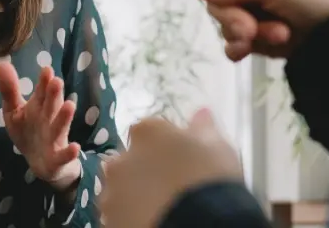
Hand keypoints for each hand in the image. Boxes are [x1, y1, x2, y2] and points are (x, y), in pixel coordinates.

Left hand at [0, 62, 81, 190]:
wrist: (42, 164)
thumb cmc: (29, 131)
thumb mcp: (15, 111)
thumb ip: (9, 90)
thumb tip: (2, 64)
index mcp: (39, 107)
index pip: (42, 92)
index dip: (44, 82)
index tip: (46, 69)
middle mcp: (49, 120)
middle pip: (51, 106)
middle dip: (54, 95)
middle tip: (56, 81)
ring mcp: (55, 138)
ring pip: (60, 127)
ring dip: (64, 117)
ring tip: (70, 105)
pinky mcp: (58, 157)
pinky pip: (64, 155)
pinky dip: (69, 152)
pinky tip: (75, 147)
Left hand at [101, 109, 242, 227]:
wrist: (199, 224)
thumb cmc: (209, 178)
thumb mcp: (217, 147)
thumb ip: (203, 128)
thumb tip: (201, 112)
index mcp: (146, 133)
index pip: (148, 130)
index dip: (163, 144)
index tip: (179, 157)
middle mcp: (120, 159)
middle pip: (128, 160)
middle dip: (142, 169)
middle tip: (168, 185)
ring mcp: (111, 194)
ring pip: (119, 191)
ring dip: (133, 195)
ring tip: (159, 208)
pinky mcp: (111, 223)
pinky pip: (119, 217)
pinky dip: (130, 218)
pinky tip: (151, 221)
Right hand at [158, 0, 328, 60]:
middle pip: (213, 2)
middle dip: (233, 18)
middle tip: (252, 29)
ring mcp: (246, 10)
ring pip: (222, 25)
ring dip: (248, 34)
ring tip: (279, 34)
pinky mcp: (251, 35)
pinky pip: (230, 44)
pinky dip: (241, 49)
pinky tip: (253, 51)